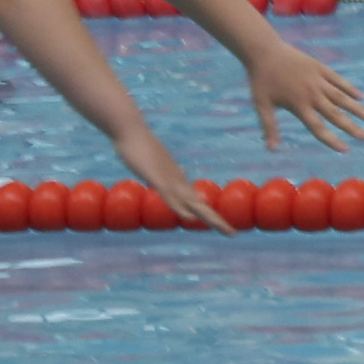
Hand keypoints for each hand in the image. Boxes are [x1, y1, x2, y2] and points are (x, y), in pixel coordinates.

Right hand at [113, 127, 233, 235]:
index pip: (197, 202)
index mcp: (177, 180)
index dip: (210, 214)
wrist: (130, 128)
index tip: (223, 226)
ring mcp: (167, 178)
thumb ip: (163, 174)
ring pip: (189, 202)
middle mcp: (176, 180)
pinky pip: (168, 195)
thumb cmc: (139, 146)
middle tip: (233, 234)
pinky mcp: (155, 176)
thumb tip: (174, 177)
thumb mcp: (153, 165)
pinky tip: (187, 217)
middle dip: (215, 220)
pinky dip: (179, 207)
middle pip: (199, 205)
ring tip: (221, 228)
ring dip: (205, 216)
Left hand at [247, 44, 363, 151]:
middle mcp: (312, 94)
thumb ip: (269, 127)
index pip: (319, 128)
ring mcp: (317, 79)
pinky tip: (359, 96)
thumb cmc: (261, 80)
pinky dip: (349, 88)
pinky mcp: (319, 67)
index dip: (332, 140)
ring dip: (356, 108)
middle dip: (352, 127)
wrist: (265, 51)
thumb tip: (271, 149)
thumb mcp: (262, 105)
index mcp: (299, 105)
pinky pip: (337, 79)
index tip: (346, 149)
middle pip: (335, 114)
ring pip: (341, 97)